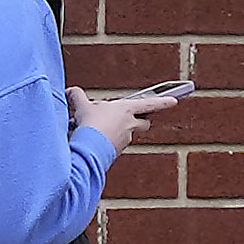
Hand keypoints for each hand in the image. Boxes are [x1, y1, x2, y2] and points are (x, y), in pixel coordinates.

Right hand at [72, 79, 186, 150]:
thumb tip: (69, 91)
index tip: (174, 101)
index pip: (150, 104)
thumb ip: (77, 96)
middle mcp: (130, 125)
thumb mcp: (82, 106)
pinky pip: (117, 145)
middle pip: (144, 123)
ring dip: (119, 131)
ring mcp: (126, 140)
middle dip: (140, 120)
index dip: (163, 102)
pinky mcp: (118, 152)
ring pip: (128, 134)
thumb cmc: (90, 125)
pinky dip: (110, 142)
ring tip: (100, 128)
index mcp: (127, 110)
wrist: (89, 149)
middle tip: (129, 118)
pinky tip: (96, 140)